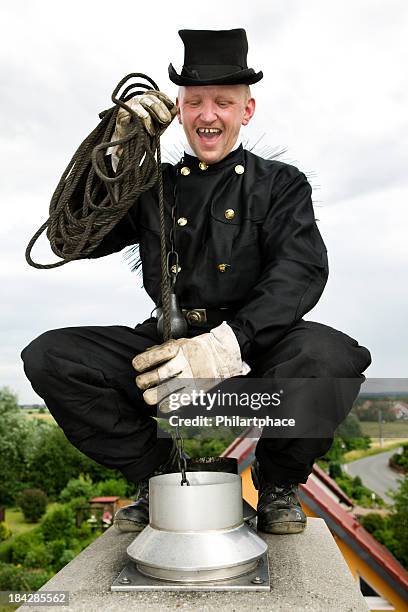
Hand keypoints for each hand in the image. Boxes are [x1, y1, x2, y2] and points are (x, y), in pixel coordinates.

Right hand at [115, 90, 176, 137]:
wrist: (129, 145)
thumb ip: (167, 116)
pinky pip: (136, 112)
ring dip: (155, 114)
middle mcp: (138, 99)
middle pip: (152, 99)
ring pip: (145, 103)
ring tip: (160, 126)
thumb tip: (174, 109)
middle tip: (166, 120)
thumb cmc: (144, 133)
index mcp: (147, 100)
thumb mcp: (159, 125)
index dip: (165, 100)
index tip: (171, 107)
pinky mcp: (123, 112)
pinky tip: (150, 131)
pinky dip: (146, 121)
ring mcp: (130, 104)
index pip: (157, 94)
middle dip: (161, 110)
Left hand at [132, 322, 249, 412]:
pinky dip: (168, 405)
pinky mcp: (197, 389)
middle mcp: (184, 362)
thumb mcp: (181, 342)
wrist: (225, 354)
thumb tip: (146, 354)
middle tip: (141, 383)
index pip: (155, 355)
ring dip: (152, 395)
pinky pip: (179, 401)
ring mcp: (191, 377)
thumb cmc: (200, 348)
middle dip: (144, 381)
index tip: (137, 366)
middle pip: (158, 375)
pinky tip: (162, 405)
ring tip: (148, 396)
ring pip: (166, 390)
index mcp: (179, 348)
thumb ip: (163, 349)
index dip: (141, 362)